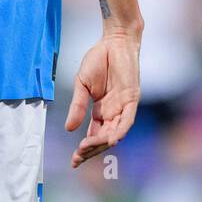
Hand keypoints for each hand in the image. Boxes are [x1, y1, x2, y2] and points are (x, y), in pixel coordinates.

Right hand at [65, 27, 140, 167]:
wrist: (113, 41)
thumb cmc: (98, 60)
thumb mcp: (81, 85)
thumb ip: (77, 106)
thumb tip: (69, 129)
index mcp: (101, 110)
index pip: (93, 134)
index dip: (85, 148)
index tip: (73, 160)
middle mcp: (113, 112)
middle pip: (104, 138)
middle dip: (91, 149)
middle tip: (78, 157)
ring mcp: (124, 107)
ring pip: (115, 132)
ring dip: (102, 142)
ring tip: (87, 148)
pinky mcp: (132, 99)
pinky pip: (127, 119)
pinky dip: (120, 130)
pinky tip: (111, 139)